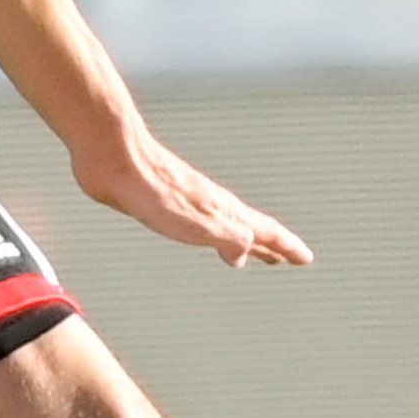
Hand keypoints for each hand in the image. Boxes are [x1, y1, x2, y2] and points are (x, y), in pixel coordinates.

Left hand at [73, 128, 312, 269]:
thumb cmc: (153, 191)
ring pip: (226, 226)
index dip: (285, 246)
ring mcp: (190, 203)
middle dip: (271, 245)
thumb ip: (226, 237)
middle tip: (288, 258)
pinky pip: (201, 224)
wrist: (113, 159)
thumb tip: (244, 252)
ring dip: (244, 240)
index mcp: (223, 211)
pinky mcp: (164, 203)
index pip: (264, 232)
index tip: (305, 258)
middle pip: (250, 229)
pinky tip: (203, 236)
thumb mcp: (197, 223)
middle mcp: (212, 206)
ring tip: (253, 252)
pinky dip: (213, 234)